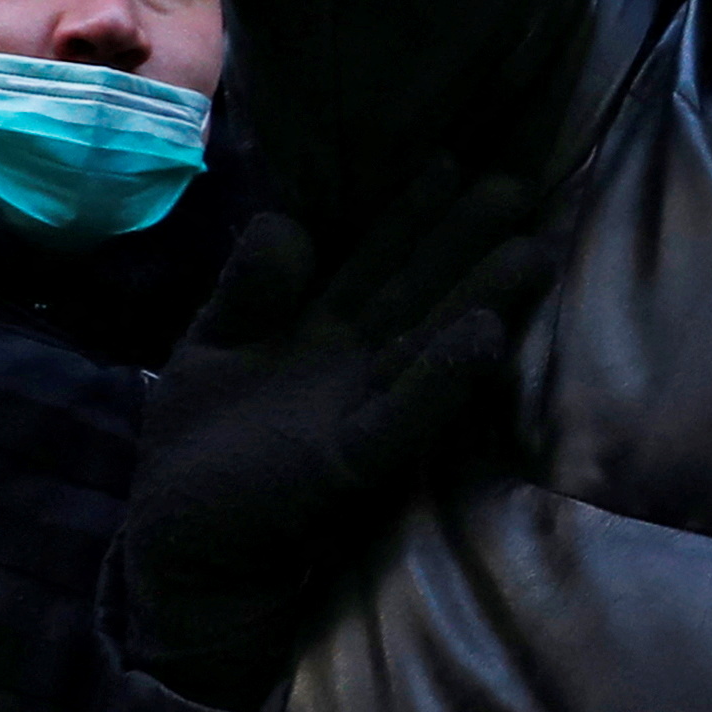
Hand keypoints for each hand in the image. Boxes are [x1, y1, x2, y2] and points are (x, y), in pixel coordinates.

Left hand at [113, 159, 558, 709]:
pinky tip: (486, 338)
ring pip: (426, 342)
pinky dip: (443, 378)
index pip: (373, 258)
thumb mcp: (210, 349)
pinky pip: (403, 415)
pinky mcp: (349, 462)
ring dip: (477, 299)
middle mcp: (351, 362)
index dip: (409, 212)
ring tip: (530, 252)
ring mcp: (356, 410)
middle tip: (517, 185)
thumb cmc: (199, 450)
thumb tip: (285, 221)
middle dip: (462, 239)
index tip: (452, 160)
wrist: (181, 551)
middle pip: (415, 289)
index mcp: (318, 328)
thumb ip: (246, 290)